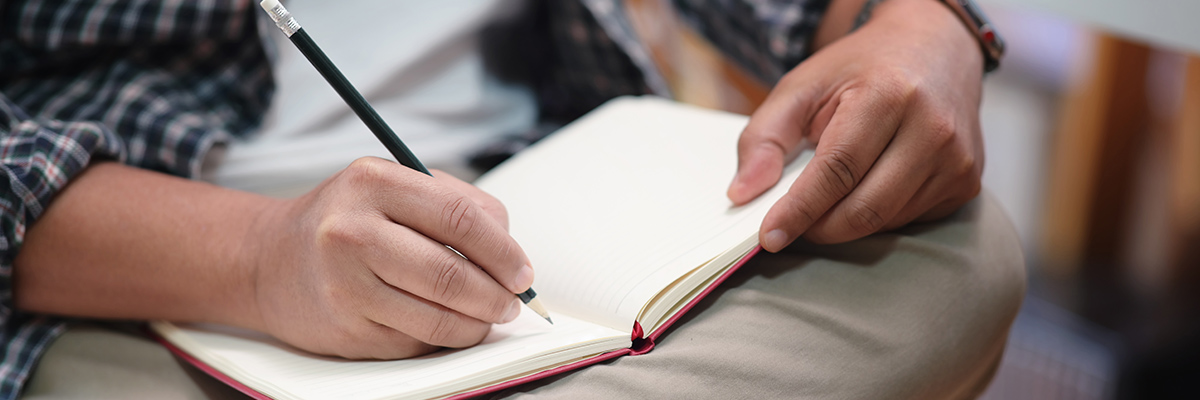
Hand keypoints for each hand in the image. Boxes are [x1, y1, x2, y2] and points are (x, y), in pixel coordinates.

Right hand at [245, 157, 531, 358]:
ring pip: (438, 316)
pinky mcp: (345, 329)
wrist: (268, 260)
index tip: (523, 272)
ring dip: (477, 324)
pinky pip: (415, 342)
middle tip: (512, 302)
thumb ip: (456, 205)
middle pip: (452, 273)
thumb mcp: (393, 187)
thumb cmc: (347, 219)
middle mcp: (353, 231)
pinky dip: (442, 338)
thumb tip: (512, 254)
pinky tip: (444, 325)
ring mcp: (345, 284)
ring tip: (487, 317)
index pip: (462, 218)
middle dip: (497, 295)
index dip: (504, 251)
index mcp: (374, 182)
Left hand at [727, 0, 984, 249]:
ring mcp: (958, 160)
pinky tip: (867, 187)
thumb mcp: (802, 86)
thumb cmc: (862, 69)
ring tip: (828, 195)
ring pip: (886, 221)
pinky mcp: (967, 183)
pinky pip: (909, 220)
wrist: (935, 47)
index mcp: (889, 95)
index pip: (837, 169)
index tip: (769, 237)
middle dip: (818, 227)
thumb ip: (765, 137)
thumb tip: (743, 194)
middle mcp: (933, 128)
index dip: (800, 209)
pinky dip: (877, 217)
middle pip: (864, 208)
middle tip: (790, 223)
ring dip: (845, 223)